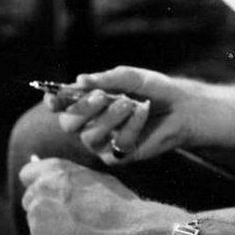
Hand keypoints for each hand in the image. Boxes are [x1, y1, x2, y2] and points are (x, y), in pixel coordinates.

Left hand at [19, 157, 184, 234]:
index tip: (44, 194)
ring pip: (34, 221)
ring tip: (73, 233)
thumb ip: (70, 178)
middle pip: (29, 199)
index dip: (36, 185)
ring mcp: (38, 211)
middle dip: (42, 208)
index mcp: (56, 169)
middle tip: (63, 219)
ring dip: (47, 227)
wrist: (126, 230)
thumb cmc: (118, 204)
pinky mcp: (38, 234)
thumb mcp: (95, 178)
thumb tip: (60, 180)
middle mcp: (42, 186)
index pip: (28, 174)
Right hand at [45, 66, 208, 164]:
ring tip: (129, 103)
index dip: (54, 101)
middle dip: (81, 109)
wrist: (181, 108)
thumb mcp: (131, 78)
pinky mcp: (118, 156)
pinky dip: (129, 127)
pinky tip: (142, 112)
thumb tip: (80, 79)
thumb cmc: (153, 90)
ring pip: (89, 136)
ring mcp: (101, 142)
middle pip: (68, 124)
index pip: (60, 104)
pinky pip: (114, 145)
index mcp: (86, 102)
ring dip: (108, 117)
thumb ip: (107, 79)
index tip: (54, 99)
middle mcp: (89, 123)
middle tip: (101, 96)